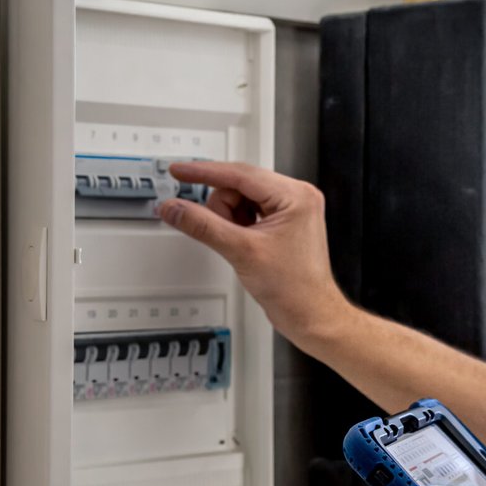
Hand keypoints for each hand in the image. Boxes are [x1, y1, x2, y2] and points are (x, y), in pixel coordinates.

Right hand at [158, 162, 350, 346]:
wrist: (310, 314)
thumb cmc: (294, 288)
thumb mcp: (241, 251)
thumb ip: (202, 225)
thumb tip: (175, 208)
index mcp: (296, 195)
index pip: (240, 174)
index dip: (205, 172)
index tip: (180, 171)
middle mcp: (297, 197)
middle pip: (239, 186)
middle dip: (224, 210)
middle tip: (227, 235)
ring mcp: (291, 210)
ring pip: (241, 199)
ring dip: (230, 220)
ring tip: (241, 244)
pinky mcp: (284, 223)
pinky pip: (249, 213)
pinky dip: (237, 226)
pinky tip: (243, 244)